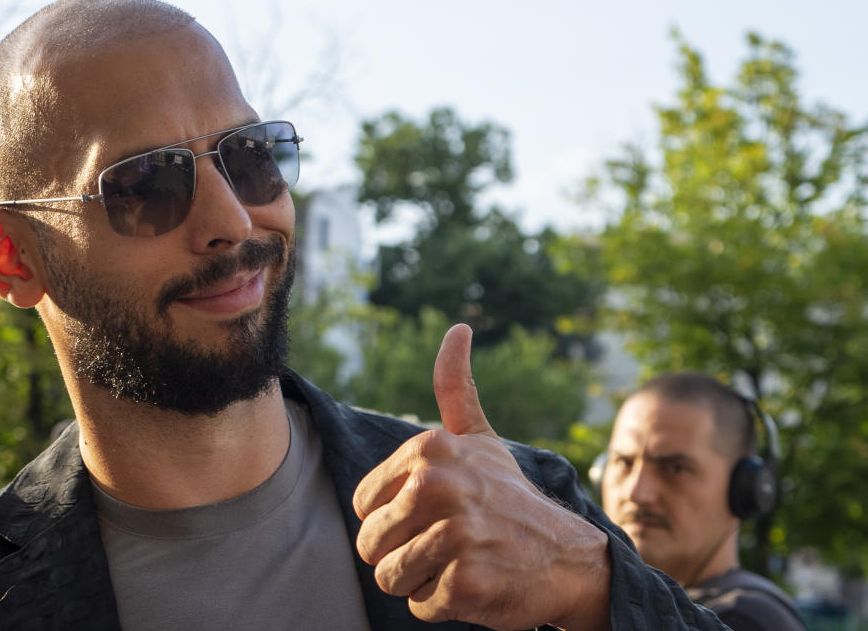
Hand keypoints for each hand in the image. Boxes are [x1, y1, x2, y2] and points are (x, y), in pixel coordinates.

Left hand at [353, 324, 611, 630]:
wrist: (568, 556)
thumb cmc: (509, 497)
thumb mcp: (480, 438)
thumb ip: (455, 387)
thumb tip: (458, 328)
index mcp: (429, 450)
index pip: (362, 505)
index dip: (392, 518)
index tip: (433, 513)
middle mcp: (438, 486)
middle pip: (370, 543)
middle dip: (400, 553)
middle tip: (446, 544)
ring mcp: (453, 534)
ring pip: (388, 576)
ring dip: (419, 580)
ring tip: (458, 561)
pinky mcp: (465, 581)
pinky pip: (418, 605)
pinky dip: (441, 603)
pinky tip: (474, 582)